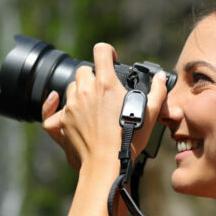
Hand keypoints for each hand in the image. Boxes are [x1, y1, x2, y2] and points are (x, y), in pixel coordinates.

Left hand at [41, 43, 167, 170]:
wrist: (107, 164)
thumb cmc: (130, 140)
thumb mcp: (151, 114)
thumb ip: (158, 91)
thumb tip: (161, 78)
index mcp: (106, 83)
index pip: (101, 51)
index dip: (107, 52)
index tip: (111, 59)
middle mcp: (85, 91)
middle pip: (83, 71)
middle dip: (92, 76)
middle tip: (103, 90)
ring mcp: (71, 106)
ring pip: (71, 88)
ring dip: (79, 92)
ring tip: (92, 106)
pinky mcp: (62, 121)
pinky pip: (54, 109)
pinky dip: (55, 106)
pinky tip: (59, 104)